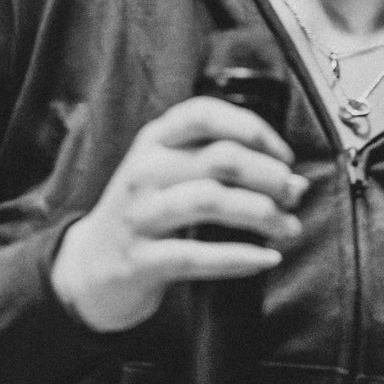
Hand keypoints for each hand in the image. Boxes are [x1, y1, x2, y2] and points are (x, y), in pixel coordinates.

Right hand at [51, 97, 307, 332]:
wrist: (90, 269)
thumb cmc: (147, 215)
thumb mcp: (169, 175)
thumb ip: (221, 168)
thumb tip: (293, 181)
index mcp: (154, 141)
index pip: (204, 114)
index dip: (252, 129)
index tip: (284, 155)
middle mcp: (144, 171)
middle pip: (220, 158)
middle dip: (269, 176)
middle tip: (294, 195)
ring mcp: (139, 215)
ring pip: (210, 202)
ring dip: (261, 214)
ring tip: (288, 227)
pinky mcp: (140, 260)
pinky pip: (196, 255)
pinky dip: (240, 256)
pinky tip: (266, 258)